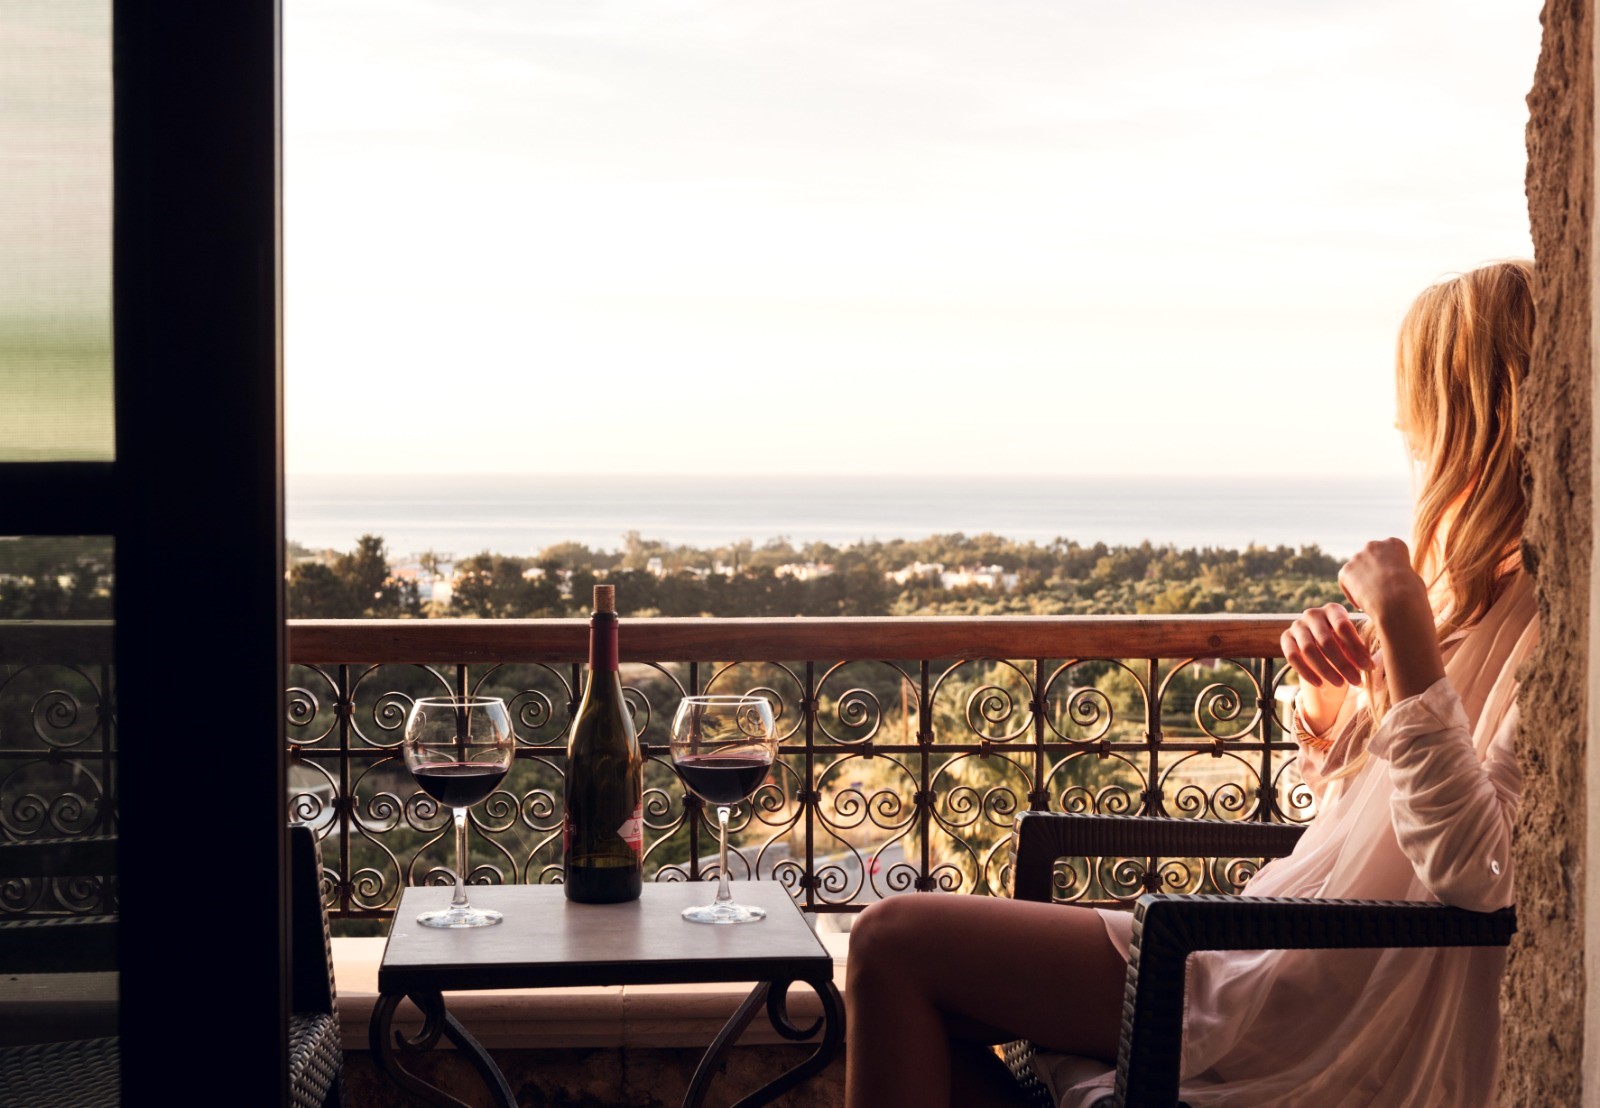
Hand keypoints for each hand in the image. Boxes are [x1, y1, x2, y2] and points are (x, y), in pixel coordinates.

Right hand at [1280, 603, 1372, 732]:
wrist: (1322, 646)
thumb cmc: (1346, 645)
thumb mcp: (1355, 644)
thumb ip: (1361, 651)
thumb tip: (1371, 667)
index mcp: (1334, 610)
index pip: (1343, 627)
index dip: (1356, 648)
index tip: (1368, 668)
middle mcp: (1313, 614)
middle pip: (1326, 640)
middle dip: (1343, 664)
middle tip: (1357, 681)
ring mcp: (1297, 625)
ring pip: (1308, 650)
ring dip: (1326, 670)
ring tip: (1341, 685)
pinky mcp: (1286, 638)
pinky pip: (1292, 657)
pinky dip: (1307, 672)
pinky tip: (1321, 685)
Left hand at [1336, 538, 1430, 627]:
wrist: (1397, 601)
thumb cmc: (1411, 592)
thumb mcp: (1413, 576)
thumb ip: (1399, 571)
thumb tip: (1392, 578)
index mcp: (1394, 544)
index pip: (1388, 553)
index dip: (1389, 569)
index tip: (1391, 583)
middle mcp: (1374, 545)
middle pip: (1370, 559)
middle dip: (1372, 572)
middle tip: (1377, 591)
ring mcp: (1358, 557)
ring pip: (1357, 570)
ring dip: (1361, 582)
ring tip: (1370, 600)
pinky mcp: (1346, 570)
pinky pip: (1347, 582)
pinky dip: (1352, 593)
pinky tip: (1362, 604)